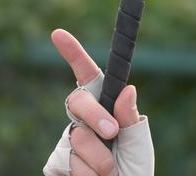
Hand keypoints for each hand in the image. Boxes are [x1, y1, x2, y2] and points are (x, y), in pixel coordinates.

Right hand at [43, 29, 153, 175]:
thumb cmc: (135, 167)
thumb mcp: (138, 140)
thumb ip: (130, 117)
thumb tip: (127, 89)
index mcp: (105, 107)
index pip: (87, 76)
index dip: (73, 53)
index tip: (59, 34)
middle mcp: (83, 120)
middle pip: (77, 101)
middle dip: (96, 116)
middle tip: (113, 133)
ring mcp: (68, 141)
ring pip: (77, 137)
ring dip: (99, 157)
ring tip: (112, 170)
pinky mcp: (57, 162)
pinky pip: (68, 161)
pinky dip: (87, 173)